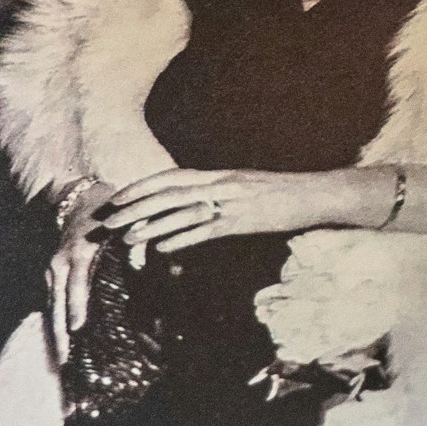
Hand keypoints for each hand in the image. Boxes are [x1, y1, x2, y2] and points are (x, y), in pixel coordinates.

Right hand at [45, 178, 116, 358]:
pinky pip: (50, 305)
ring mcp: (51, 271)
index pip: (76, 283)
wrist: (75, 198)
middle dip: (59, 334)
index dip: (76, 306)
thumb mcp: (122, 223)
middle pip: (57, 303)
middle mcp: (60, 263)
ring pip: (50, 308)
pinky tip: (59, 349)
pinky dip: (54, 326)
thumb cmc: (107, 212)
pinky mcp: (50, 276)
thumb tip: (142, 265)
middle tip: (63, 363)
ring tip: (60, 365)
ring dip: (54, 336)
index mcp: (79, 251)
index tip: (77, 329)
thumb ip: (133, 243)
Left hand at [97, 167, 341, 256]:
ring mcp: (232, 202)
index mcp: (220, 175)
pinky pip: (207, 231)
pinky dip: (182, 239)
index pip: (172, 176)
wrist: (317, 194)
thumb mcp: (248, 187)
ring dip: (151, 225)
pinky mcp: (244, 221)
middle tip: (109, 220)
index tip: (119, 197)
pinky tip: (161, 249)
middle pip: (169, 192)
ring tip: (127, 238)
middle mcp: (221, 184)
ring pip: (182, 212)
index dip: (143, 186)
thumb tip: (198, 205)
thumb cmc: (285, 193)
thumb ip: (222, 194)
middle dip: (136, 206)